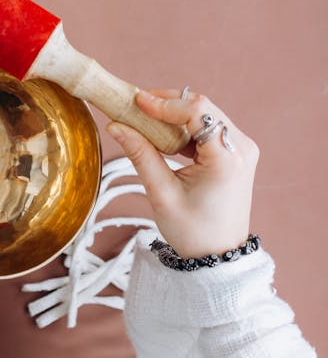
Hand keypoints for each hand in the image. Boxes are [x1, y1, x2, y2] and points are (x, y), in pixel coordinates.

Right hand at [106, 89, 257, 257]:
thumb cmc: (192, 231)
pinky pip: (207, 127)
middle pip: (202, 107)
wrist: (218, 255)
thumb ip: (139, 154)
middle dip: (166, 104)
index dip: (164, 103)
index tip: (135, 102)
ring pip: (204, 113)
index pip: (197, 112)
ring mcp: (240, 148)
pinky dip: (182, 127)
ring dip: (173, 114)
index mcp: (228, 157)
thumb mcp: (161, 193)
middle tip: (133, 108)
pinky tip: (160, 135)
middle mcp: (241, 147)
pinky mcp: (234, 153)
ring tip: (143, 121)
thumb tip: (116, 125)